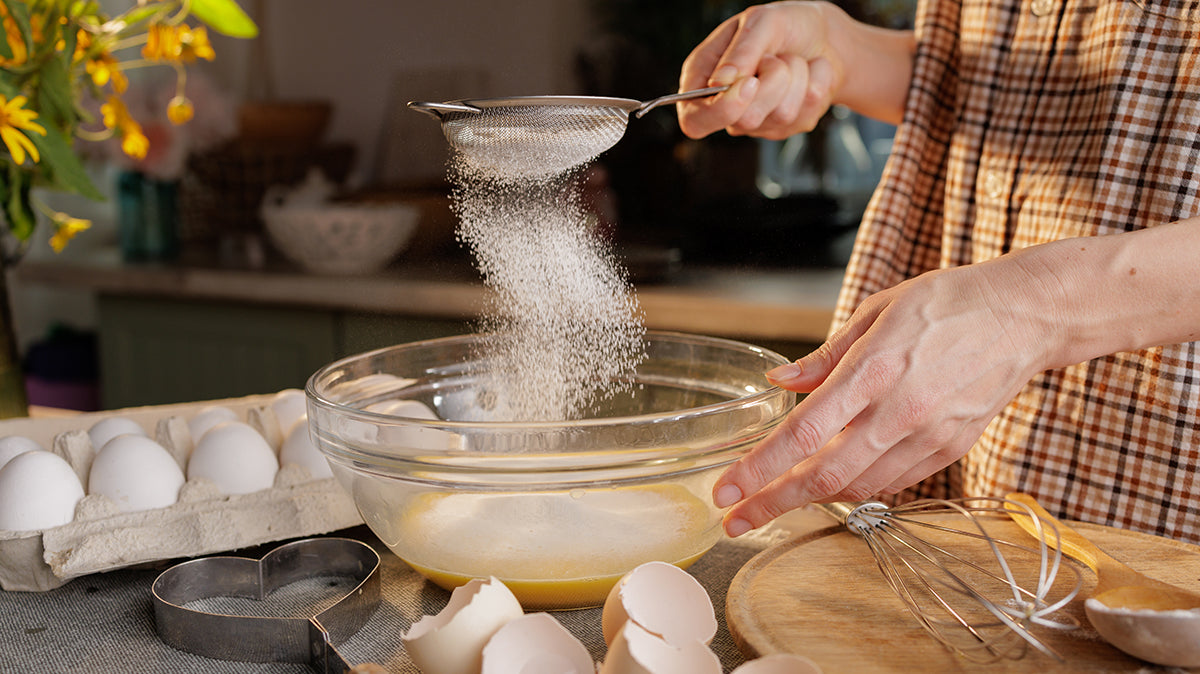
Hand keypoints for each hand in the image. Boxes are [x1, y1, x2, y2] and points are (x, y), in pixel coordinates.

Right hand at [677, 2, 843, 139]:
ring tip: (792, 61)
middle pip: (744, 119)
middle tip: (776, 57)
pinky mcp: (785, 128)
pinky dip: (815, 83)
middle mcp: (726, 105)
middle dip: (773, 81)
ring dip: (797, 77)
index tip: (750, 84)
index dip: (721, 110)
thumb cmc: (785, 25)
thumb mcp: (761, 21)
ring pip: (780, 115)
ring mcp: (756, 121)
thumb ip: (740, 51)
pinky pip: (806, 115)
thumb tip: (720, 82)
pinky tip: (808, 73)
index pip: (695, 119)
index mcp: (704, 78)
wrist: (823, 35)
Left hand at [713, 255, 1063, 535]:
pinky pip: (892, 482)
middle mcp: (899, 410)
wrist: (1025, 315)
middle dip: (772, 502)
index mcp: (873, 369)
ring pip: (857, 486)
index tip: (726, 489)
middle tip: (735, 520)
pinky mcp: (949, 449)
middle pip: (824, 475)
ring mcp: (928, 435)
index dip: (759, 467)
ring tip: (774, 500)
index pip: (803, 432)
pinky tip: (832, 484)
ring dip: (810, 499)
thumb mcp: (877, 310)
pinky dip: (856, 488)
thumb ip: (825, 355)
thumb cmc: (948, 303)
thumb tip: (779, 381)